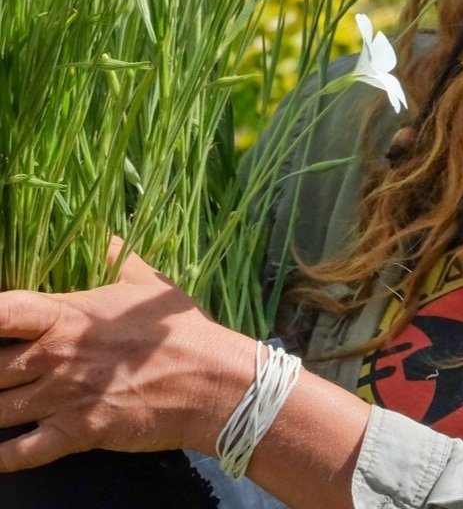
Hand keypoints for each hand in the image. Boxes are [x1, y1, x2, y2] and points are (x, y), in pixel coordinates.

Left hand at [0, 239, 253, 472]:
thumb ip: (119, 260)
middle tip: (1, 369)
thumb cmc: (182, 329)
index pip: (5, 311)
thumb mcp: (151, 283)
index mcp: (69, 316)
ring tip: (0, 400)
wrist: (209, 382)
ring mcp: (61, 400)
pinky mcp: (74, 436)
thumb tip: (105, 238)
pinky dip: (3, 456)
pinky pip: (20, 453)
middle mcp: (55, 358)